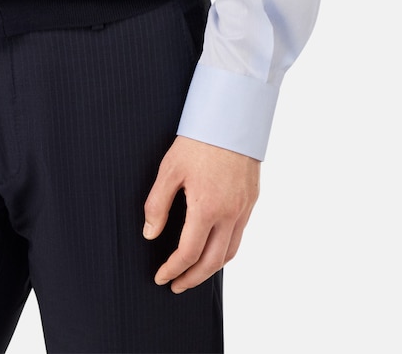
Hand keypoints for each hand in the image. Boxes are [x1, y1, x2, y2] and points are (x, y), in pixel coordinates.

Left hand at [143, 136, 259, 291]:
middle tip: (176, 285)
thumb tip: (150, 234)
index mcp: (207, 208)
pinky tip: (213, 246)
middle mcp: (230, 214)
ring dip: (211, 268)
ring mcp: (244, 208)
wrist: (232, 116)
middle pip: (212, 262)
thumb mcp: (169, 169)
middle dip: (193, 279)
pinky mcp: (251, 199)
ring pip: (230, 252)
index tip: (161, 277)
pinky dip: (225, 249)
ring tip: (194, 273)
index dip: (173, 270)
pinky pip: (240, 234)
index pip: (188, 253)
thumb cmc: (198, 140)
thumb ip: (157, 204)